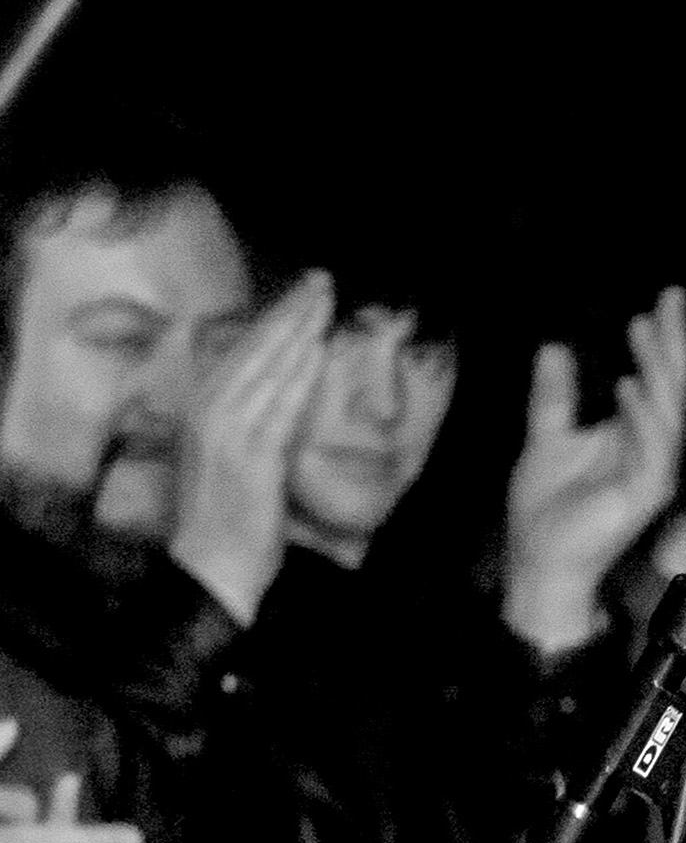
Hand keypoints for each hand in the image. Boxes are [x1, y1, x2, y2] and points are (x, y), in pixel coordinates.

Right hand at [168, 271, 331, 623]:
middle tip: (323, 279)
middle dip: (292, 311)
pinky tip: (318, 351)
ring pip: (269, 368)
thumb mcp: (231, 452)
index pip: (242, 348)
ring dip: (300, 331)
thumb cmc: (226, 513)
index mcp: (202, 405)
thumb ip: (252, 415)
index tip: (305, 291)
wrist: (211, 563)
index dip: (276, 317)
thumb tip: (286, 379)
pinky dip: (300, 376)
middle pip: (256, 348)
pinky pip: (281, 406)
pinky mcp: (253, 454)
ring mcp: (229, 431)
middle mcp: (210, 410)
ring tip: (326, 300)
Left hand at [506, 288, 685, 654]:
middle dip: (670, 345)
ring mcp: (653, 472)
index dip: (660, 341)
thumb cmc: (546, 507)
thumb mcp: (546, 437)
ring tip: (646, 330)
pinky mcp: (645, 494)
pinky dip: (642, 416)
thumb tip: (554, 347)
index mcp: (634, 434)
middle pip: (670, 389)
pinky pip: (652, 449)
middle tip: (668, 302)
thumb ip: (555, 396)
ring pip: (666, 413)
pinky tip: (630, 385)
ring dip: (658, 371)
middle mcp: (652, 450)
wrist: (539, 558)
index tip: (662, 301)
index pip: (655, 380)